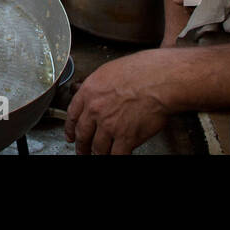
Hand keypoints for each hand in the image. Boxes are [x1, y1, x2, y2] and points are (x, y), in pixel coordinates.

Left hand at [64, 50, 178, 154]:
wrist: (159, 80)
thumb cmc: (142, 71)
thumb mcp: (110, 71)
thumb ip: (100, 87)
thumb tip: (99, 95)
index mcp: (90, 91)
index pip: (73, 114)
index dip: (70, 128)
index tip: (71, 134)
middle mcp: (96, 109)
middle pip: (83, 134)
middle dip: (81, 146)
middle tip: (82, 150)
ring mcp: (109, 125)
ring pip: (98, 148)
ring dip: (97, 154)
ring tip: (99, 156)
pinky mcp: (126, 137)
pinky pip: (116, 154)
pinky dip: (115, 157)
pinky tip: (117, 155)